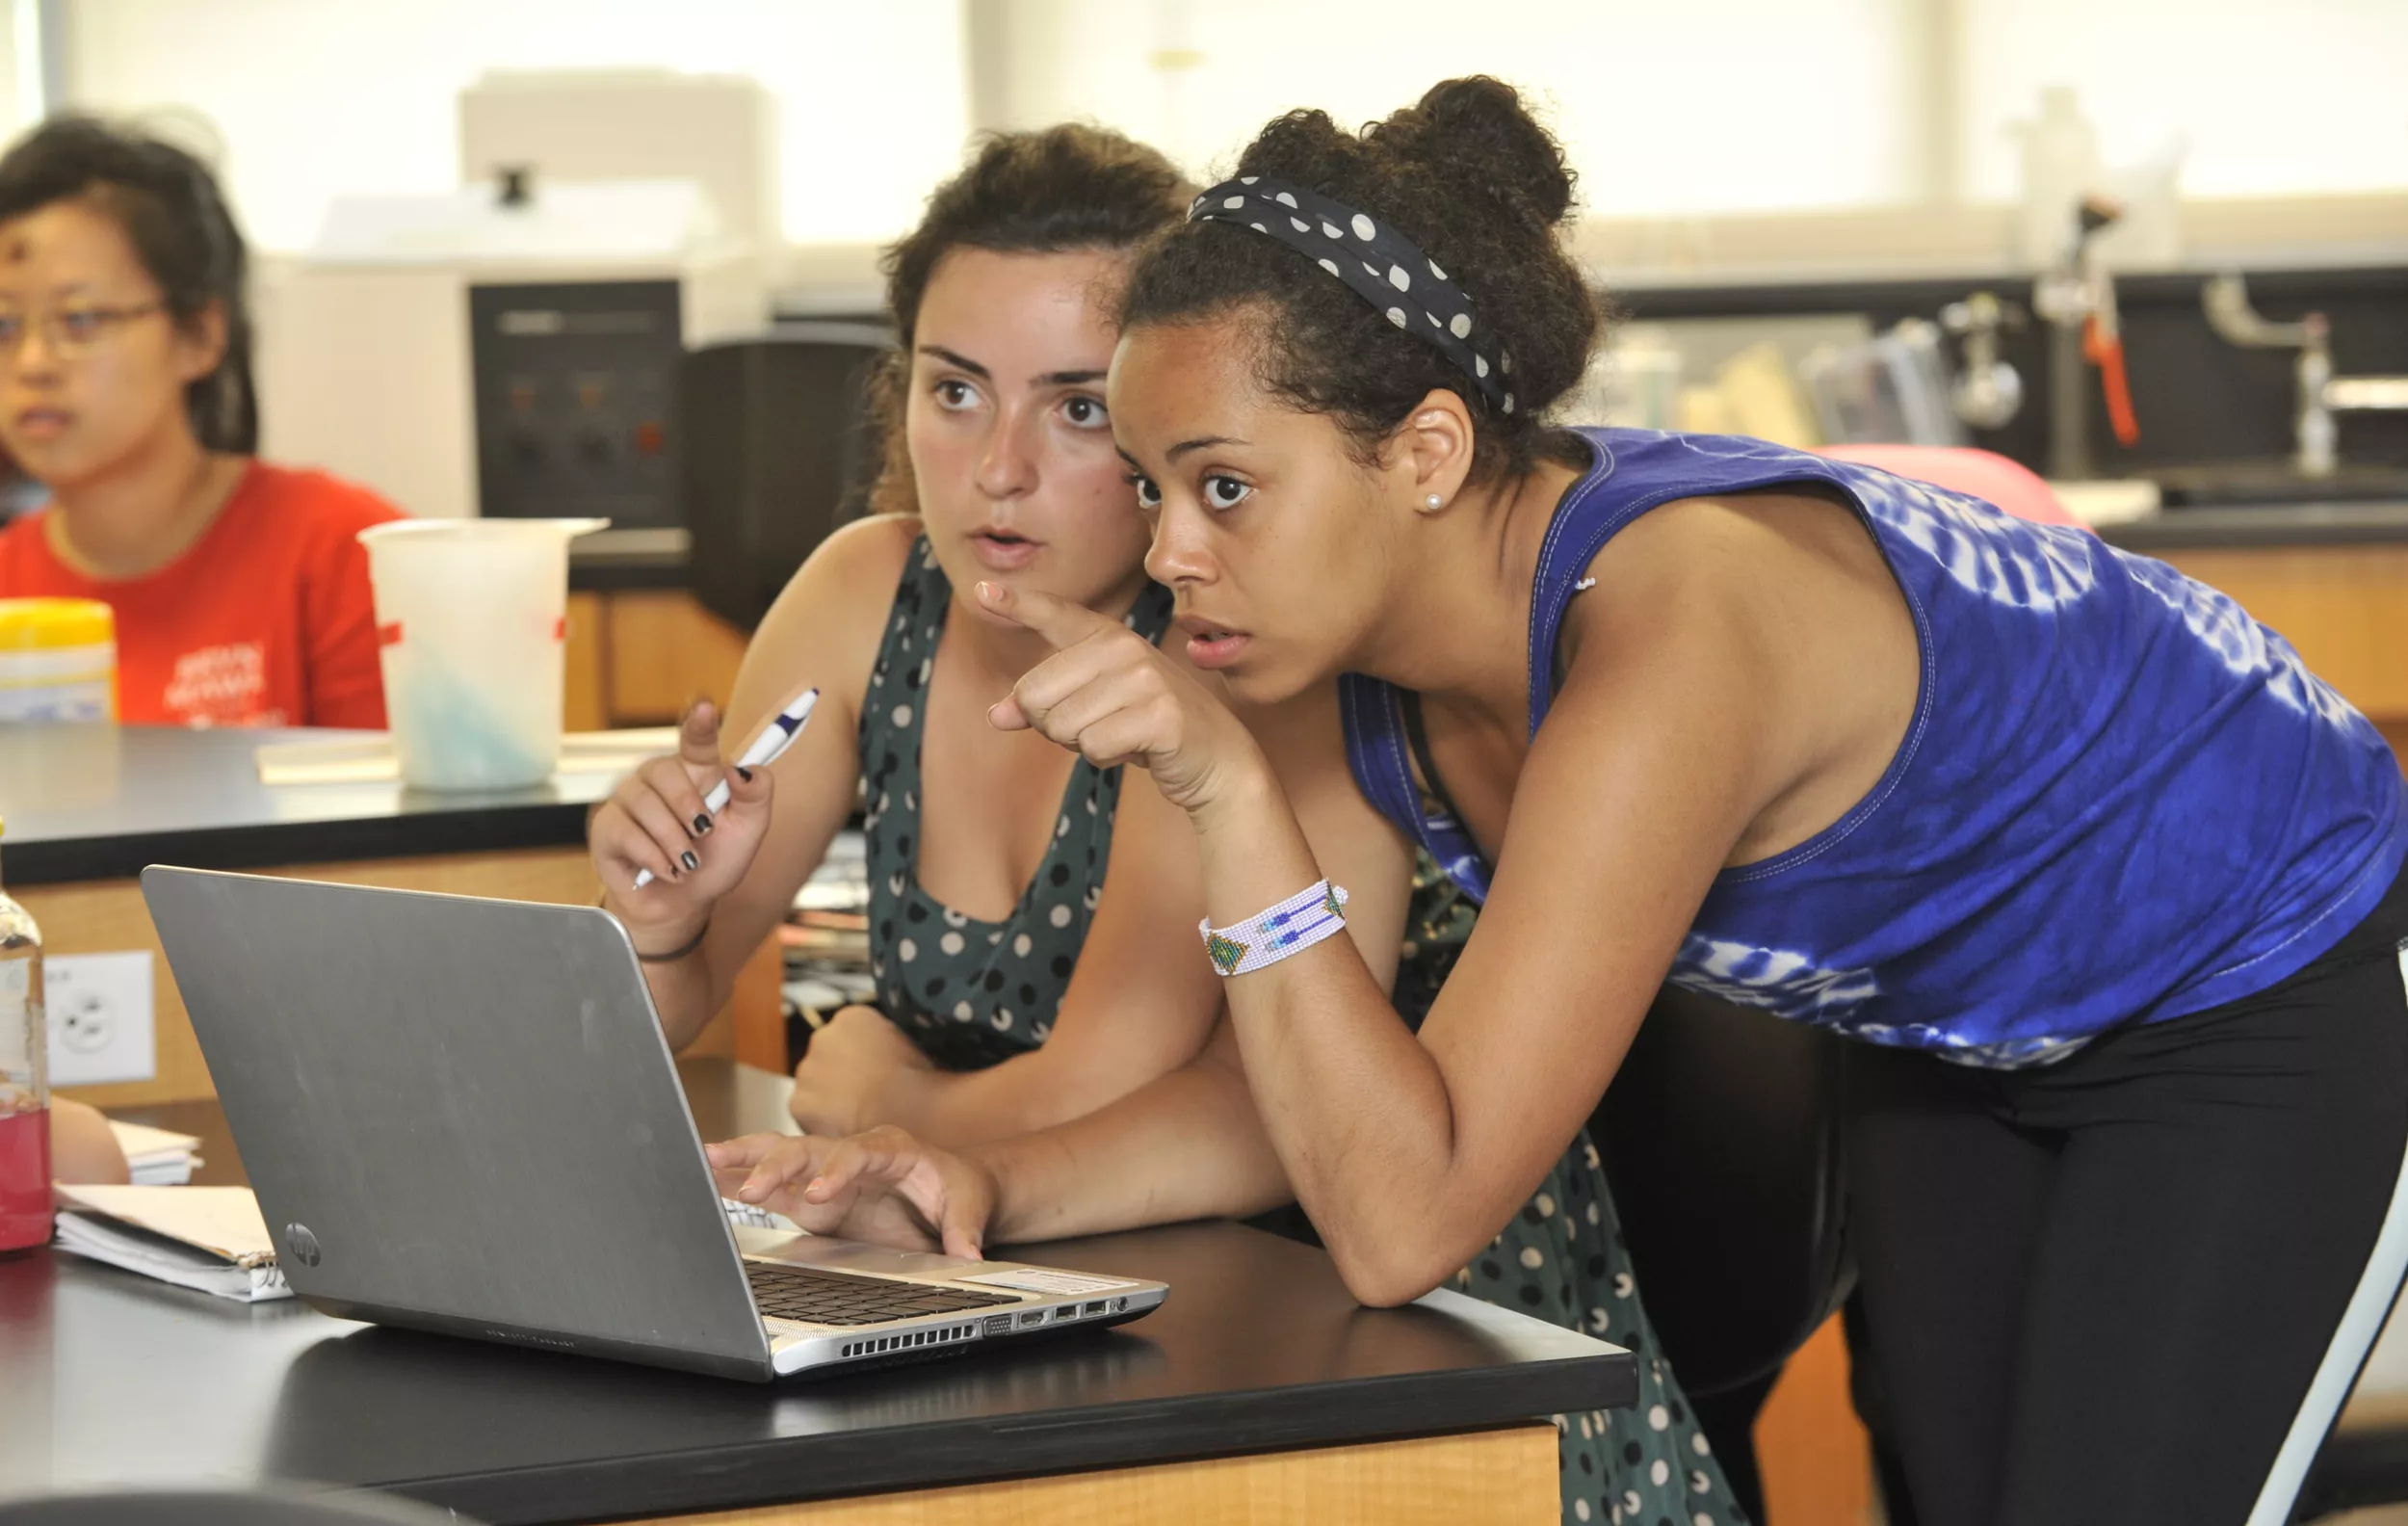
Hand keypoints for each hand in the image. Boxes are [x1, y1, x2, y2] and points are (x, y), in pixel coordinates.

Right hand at [590, 699, 775, 935]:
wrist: (685, 902)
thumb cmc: (716, 860)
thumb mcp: (748, 830)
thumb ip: (756, 795)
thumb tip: (744, 767)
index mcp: (697, 770)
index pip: (696, 739)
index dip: (699, 722)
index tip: (705, 707)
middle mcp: (659, 777)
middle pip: (666, 771)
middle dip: (689, 808)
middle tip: (703, 833)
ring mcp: (629, 800)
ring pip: (646, 805)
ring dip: (675, 842)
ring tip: (687, 863)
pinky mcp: (607, 827)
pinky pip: (626, 833)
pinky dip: (654, 857)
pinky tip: (666, 869)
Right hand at [708, 1127, 996, 1260]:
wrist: (954, 1186)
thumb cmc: (959, 1186)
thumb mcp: (972, 1203)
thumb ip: (966, 1227)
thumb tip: (969, 1254)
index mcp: (890, 1148)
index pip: (856, 1152)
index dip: (835, 1170)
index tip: (818, 1193)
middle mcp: (850, 1156)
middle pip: (807, 1149)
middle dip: (776, 1164)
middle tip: (750, 1187)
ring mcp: (827, 1177)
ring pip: (780, 1158)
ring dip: (744, 1160)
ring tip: (705, 1161)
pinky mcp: (813, 1201)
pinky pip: (774, 1189)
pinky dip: (741, 1183)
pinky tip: (710, 1183)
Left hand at [787, 1005, 932, 1135]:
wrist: (905, 1109)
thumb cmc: (918, 1078)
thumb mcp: (910, 1042)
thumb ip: (885, 1040)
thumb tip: (884, 1051)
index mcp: (851, 1018)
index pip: (849, 1034)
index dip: (863, 1056)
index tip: (877, 1071)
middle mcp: (822, 1037)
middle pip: (827, 1057)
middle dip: (841, 1074)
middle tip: (866, 1094)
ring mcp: (807, 1070)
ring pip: (814, 1085)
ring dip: (829, 1097)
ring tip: (857, 1114)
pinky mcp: (799, 1103)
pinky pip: (808, 1112)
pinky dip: (822, 1121)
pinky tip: (845, 1127)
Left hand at [978, 580, 1266, 818]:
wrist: (1217, 761)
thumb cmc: (1149, 730)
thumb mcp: (1093, 710)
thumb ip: (1045, 705)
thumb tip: (996, 715)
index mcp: (1107, 637)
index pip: (1056, 615)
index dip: (1018, 604)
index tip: (983, 592)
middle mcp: (1123, 647)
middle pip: (1035, 695)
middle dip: (1054, 726)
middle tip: (1099, 727)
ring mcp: (1144, 677)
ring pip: (1061, 725)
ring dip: (1084, 745)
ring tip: (1121, 736)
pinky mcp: (1159, 713)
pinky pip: (1093, 745)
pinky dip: (1107, 758)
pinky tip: (1136, 750)